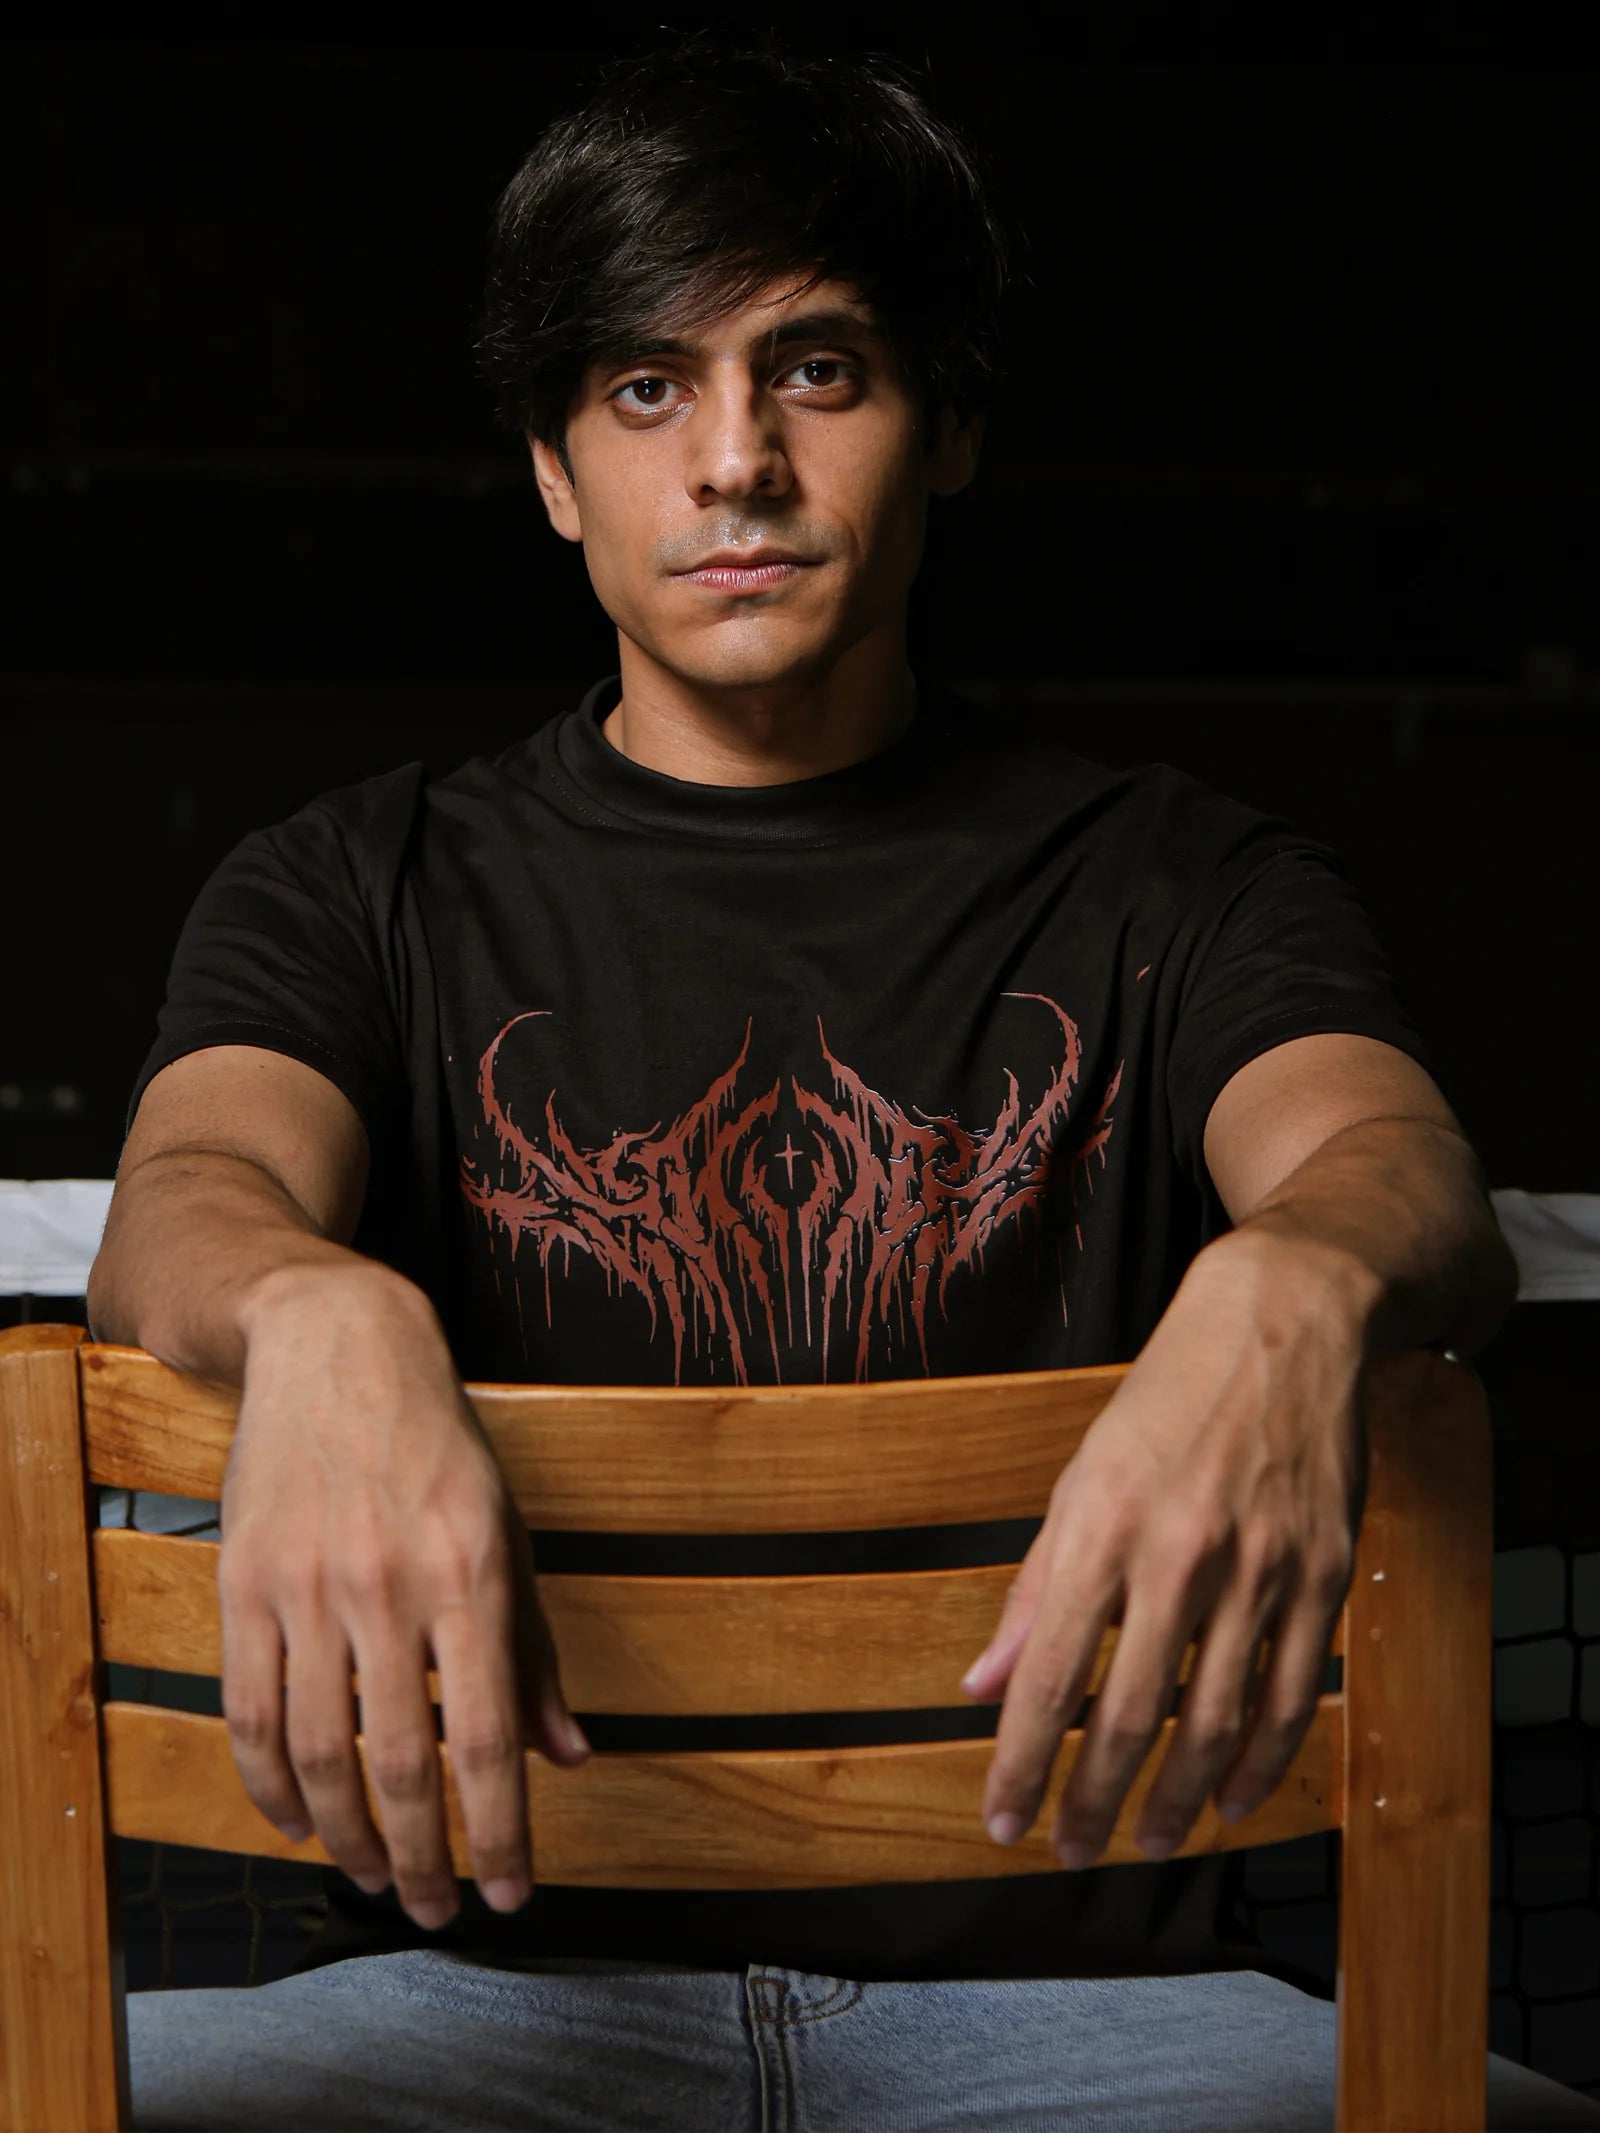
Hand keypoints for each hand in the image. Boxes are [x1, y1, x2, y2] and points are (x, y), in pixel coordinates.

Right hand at [216, 1263, 589, 1930]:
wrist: (338, 1348)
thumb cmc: (440, 1446)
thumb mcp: (511, 1532)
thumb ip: (534, 1651)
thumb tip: (569, 1757)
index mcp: (472, 1573)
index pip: (486, 1738)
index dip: (499, 1832)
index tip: (508, 1895)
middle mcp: (390, 1586)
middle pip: (398, 1765)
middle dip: (422, 1858)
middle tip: (436, 1907)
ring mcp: (308, 1587)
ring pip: (318, 1754)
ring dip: (347, 1837)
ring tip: (376, 1875)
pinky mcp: (245, 1584)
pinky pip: (251, 1712)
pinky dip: (272, 1785)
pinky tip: (299, 1820)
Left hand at [961, 1232, 1365, 1867]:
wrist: (1284, 1324)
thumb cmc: (1167, 1397)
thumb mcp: (1081, 1475)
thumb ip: (1036, 1588)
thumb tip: (983, 1684)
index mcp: (1103, 1524)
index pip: (1051, 1673)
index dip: (1022, 1761)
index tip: (1003, 1821)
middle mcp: (1180, 1553)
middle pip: (1132, 1713)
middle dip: (1095, 1799)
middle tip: (1074, 1851)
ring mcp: (1262, 1567)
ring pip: (1216, 1720)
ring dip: (1175, 1797)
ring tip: (1147, 1842)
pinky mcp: (1323, 1573)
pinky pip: (1289, 1693)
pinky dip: (1260, 1761)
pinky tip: (1228, 1799)